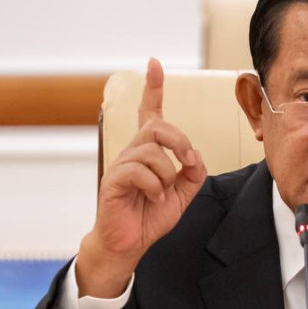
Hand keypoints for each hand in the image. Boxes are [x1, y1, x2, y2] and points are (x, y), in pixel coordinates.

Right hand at [77, 58, 206, 297]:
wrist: (128, 243)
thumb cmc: (150, 216)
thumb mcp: (182, 195)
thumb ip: (192, 175)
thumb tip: (195, 155)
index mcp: (148, 152)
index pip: (150, 113)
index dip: (153, 88)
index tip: (155, 64)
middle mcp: (133, 152)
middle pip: (157, 127)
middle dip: (179, 141)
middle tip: (187, 162)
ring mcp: (121, 165)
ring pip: (152, 152)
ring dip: (167, 174)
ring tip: (162, 193)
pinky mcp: (112, 180)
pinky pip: (139, 171)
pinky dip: (154, 186)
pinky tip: (153, 198)